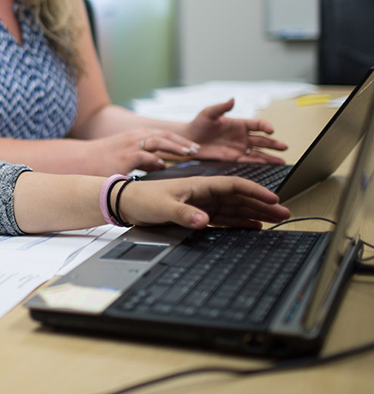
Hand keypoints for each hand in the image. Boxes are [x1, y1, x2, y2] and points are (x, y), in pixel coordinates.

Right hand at [79, 130, 200, 174]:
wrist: (82, 159)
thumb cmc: (103, 160)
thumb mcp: (126, 156)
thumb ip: (144, 160)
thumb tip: (160, 165)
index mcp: (137, 136)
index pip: (163, 134)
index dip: (179, 140)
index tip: (193, 148)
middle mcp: (136, 137)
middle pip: (165, 135)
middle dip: (183, 142)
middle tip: (197, 149)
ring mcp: (131, 145)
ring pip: (159, 142)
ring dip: (176, 147)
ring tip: (189, 153)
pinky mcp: (127, 156)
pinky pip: (146, 156)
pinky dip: (158, 160)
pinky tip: (165, 165)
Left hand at [118, 176, 290, 229]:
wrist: (126, 204)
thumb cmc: (143, 199)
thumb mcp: (164, 207)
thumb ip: (185, 214)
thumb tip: (205, 221)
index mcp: (200, 185)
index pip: (234, 185)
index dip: (255, 191)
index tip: (273, 198)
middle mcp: (204, 193)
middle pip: (240, 197)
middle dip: (262, 204)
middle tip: (284, 213)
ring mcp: (202, 203)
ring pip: (235, 208)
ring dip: (255, 213)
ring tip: (276, 220)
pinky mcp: (196, 214)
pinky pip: (224, 218)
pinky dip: (239, 222)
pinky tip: (253, 226)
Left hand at [184, 99, 287, 162]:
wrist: (187, 140)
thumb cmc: (197, 124)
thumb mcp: (208, 113)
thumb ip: (221, 107)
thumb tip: (232, 99)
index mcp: (238, 124)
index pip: (257, 124)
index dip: (265, 126)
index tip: (271, 130)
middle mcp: (241, 137)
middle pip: (262, 140)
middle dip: (273, 144)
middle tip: (284, 147)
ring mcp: (238, 148)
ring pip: (258, 153)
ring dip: (270, 157)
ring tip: (281, 161)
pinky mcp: (232, 159)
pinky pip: (247, 162)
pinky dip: (257, 164)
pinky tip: (267, 167)